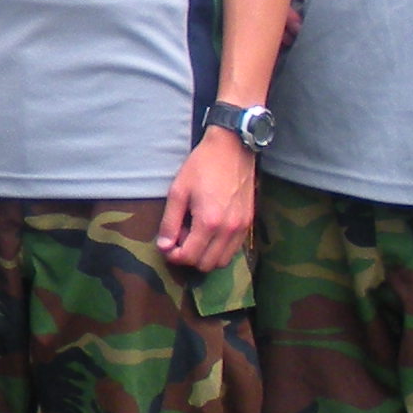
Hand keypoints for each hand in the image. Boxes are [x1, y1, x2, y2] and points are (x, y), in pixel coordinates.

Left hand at [156, 128, 255, 270]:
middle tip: (180, 240)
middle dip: (189, 258)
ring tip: (195, 236)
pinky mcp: (248, 222)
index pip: (189, 257)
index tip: (167, 246)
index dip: (174, 256)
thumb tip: (164, 246)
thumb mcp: (178, 191)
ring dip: (205, 256)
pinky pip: (234, 249)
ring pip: (222, 261)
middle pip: (206, 264)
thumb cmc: (202, 165)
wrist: (232, 148)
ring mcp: (241, 227)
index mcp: (209, 222)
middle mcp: (228, 230)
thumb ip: (170, 222)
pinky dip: (220, 249)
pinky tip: (210, 233)